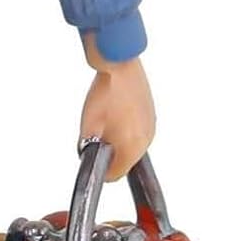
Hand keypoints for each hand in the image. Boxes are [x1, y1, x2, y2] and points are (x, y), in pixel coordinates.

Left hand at [80, 35, 155, 181]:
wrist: (120, 66)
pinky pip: (138, 131)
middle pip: (126, 161)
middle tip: (97, 135)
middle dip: (111, 153)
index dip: (100, 169)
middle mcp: (146, 139)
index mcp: (132, 147)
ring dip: (119, 140)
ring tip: (107, 120)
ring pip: (132, 145)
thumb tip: (88, 158)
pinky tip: (117, 112)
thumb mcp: (88, 127)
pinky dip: (127, 128)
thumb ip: (88, 149)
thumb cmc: (105, 92)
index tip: (92, 157)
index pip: (116, 175)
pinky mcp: (152, 114)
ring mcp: (151, 126)